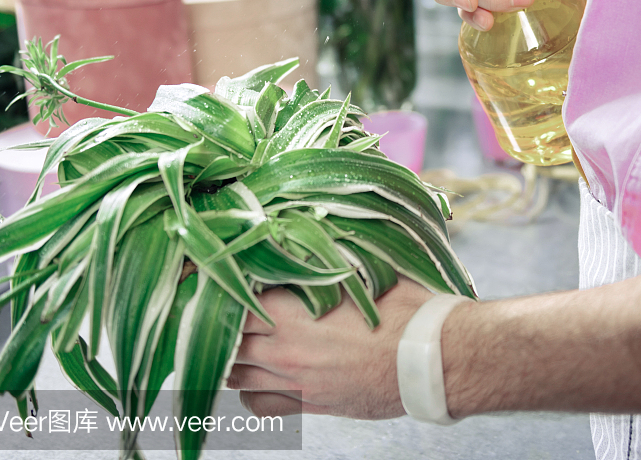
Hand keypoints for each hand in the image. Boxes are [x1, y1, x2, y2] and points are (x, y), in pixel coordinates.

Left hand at [226, 278, 434, 419]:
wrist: (431, 357)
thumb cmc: (403, 309)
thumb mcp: (360, 269)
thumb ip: (322, 260)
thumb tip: (301, 234)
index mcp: (289, 310)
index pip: (228, 302)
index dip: (213, 291)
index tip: (209, 282)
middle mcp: (283, 348)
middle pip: (224, 340)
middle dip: (216, 326)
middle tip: (216, 312)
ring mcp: (295, 379)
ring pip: (235, 375)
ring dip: (230, 358)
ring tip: (234, 343)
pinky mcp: (311, 403)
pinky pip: (260, 406)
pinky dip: (250, 394)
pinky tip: (259, 379)